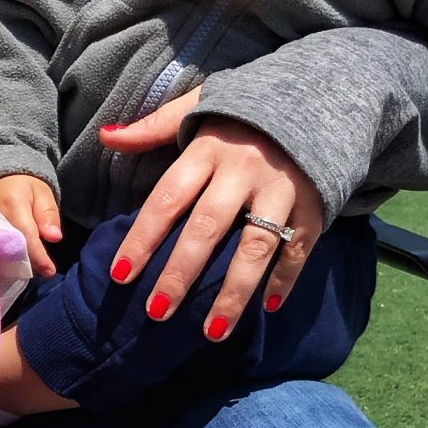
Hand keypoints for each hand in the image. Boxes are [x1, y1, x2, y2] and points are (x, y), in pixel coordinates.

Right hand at [0, 173, 62, 276]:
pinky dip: (1, 260)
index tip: (50, 272)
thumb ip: (48, 214)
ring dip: (14, 264)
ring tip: (27, 269)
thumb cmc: (22, 186)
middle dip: (27, 264)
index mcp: (13, 205)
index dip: (39, 257)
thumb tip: (55, 238)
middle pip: (12, 249)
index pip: (27, 236)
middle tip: (41, 270)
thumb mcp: (41, 192)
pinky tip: (11, 264)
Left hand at [98, 97, 326, 333]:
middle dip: (180, 273)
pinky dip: (284, 280)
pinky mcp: (314, 205)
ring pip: (255, 248)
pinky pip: (297, 250)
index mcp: (209, 149)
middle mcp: (244, 170)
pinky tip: (266, 309)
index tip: (120, 275)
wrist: (321, 95)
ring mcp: (281, 190)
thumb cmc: (245, 112)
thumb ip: (153, 127)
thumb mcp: (200, 106)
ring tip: (211, 331)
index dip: (143, 238)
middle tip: (156, 313)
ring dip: (233, 292)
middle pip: (207, 228)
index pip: (168, 198)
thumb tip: (106, 137)